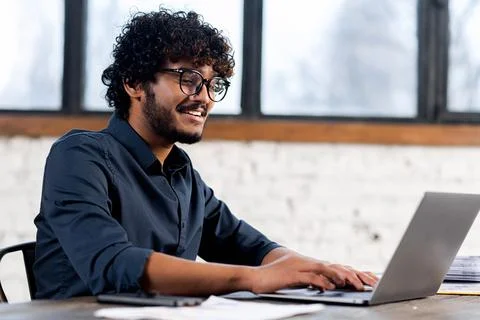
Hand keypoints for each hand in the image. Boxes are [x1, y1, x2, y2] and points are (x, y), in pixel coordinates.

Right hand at [249, 253, 377, 293]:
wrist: (254, 276)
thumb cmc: (274, 279)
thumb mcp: (296, 278)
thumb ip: (312, 280)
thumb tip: (327, 285)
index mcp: (310, 264)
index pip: (336, 267)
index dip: (354, 273)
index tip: (369, 279)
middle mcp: (308, 263)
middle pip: (336, 266)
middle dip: (354, 274)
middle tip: (370, 283)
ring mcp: (300, 267)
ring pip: (326, 269)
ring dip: (342, 276)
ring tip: (356, 284)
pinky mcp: (292, 275)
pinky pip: (310, 278)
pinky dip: (321, 282)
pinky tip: (331, 286)